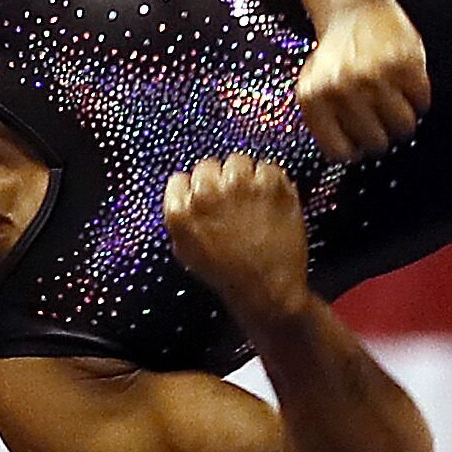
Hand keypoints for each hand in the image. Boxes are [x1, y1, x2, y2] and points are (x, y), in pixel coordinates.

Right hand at [165, 154, 312, 310]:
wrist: (268, 290)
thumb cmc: (226, 275)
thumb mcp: (187, 251)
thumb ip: (182, 218)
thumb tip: (184, 193)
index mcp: (181, 212)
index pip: (179, 179)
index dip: (193, 189)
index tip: (205, 200)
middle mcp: (207, 193)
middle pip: (208, 165)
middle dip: (219, 180)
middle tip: (232, 200)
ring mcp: (241, 186)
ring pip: (239, 160)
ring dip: (245, 176)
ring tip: (253, 200)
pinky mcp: (272, 185)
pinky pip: (269, 167)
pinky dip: (272, 182)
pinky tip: (271, 203)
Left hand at [298, 0, 428, 161]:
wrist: (353, 7)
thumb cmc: (334, 54)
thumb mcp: (313, 86)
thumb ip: (325, 122)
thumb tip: (349, 154)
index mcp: (314, 98)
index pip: (340, 151)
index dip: (355, 151)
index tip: (361, 144)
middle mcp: (343, 88)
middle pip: (376, 142)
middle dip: (382, 136)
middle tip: (382, 121)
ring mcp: (375, 75)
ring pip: (404, 126)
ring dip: (403, 120)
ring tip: (396, 106)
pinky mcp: (404, 62)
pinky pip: (422, 101)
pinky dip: (418, 98)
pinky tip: (406, 85)